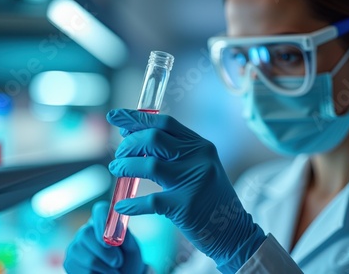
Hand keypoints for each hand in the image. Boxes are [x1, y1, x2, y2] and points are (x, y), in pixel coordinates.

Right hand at [63, 201, 146, 273]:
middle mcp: (86, 230)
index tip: (109, 240)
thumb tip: (118, 227)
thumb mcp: (132, 248)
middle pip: (86, 233)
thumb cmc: (128, 259)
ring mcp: (75, 246)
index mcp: (103, 221)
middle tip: (118, 262)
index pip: (100, 210)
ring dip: (104, 267)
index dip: (102, 222)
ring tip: (114, 271)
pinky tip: (101, 273)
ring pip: (86, 257)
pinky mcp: (69, 262)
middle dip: (104, 252)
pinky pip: (82, 271)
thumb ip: (126, 237)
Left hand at [107, 109, 265, 272]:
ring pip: (149, 165)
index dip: (136, 119)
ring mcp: (193, 181)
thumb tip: (133, 136)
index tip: (115, 117)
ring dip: (126, 166)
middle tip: (119, 155)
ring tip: (116, 170)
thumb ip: (172, 151)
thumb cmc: (208, 198)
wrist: (233, 231)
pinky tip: (122, 204)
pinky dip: (132, 202)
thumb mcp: (197, 167)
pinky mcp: (185, 206)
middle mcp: (199, 158)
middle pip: (154, 139)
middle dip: (129, 144)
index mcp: (200, 146)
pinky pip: (150, 200)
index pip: (164, 123)